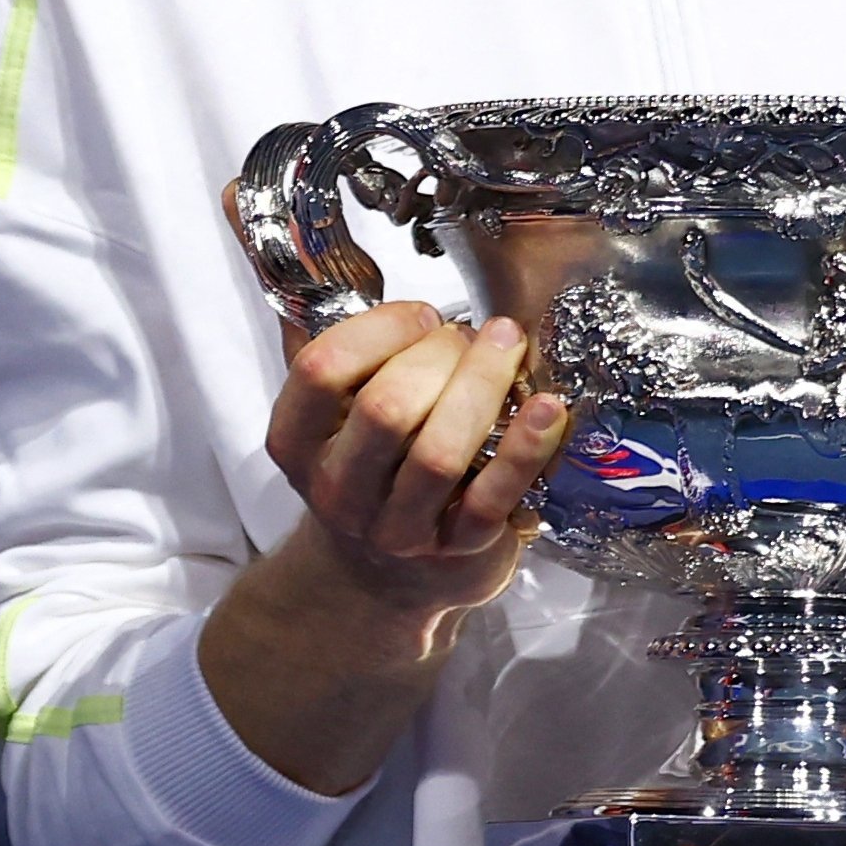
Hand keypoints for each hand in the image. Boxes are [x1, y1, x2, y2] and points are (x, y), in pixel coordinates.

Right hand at [260, 303, 567, 630]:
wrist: (384, 575)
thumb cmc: (370, 466)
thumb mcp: (334, 416)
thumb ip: (340, 353)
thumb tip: (346, 270)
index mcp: (296, 441)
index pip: (321, 370)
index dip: (378, 329)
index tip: (422, 316)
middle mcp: (336, 489)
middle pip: (385, 409)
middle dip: (439, 355)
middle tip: (471, 336)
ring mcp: (395, 526)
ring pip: (438, 453)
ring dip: (482, 387)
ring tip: (509, 347)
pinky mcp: (455, 548)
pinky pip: (493, 497)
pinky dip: (525, 447)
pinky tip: (549, 408)